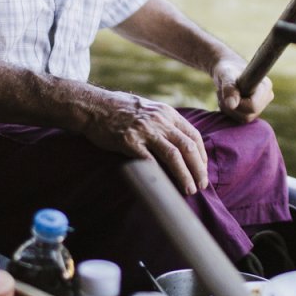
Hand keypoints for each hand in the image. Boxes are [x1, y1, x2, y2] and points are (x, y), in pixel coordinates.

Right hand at [82, 92, 208, 194]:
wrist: (93, 106)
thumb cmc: (120, 109)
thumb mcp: (149, 108)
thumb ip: (165, 122)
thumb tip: (179, 143)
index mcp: (167, 113)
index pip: (193, 136)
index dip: (201, 155)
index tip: (202, 169)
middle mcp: (159, 120)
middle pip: (188, 147)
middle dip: (198, 169)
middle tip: (202, 185)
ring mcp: (144, 131)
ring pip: (173, 156)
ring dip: (184, 175)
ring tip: (189, 189)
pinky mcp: (129, 141)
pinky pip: (149, 161)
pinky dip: (159, 174)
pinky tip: (164, 186)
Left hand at [213, 58, 274, 122]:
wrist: (228, 72)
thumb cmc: (228, 69)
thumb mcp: (226, 75)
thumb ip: (229, 88)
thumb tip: (232, 105)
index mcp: (265, 86)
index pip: (253, 106)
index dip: (238, 103)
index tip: (227, 92)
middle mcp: (266, 97)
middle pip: (248, 115)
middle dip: (231, 107)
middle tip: (220, 92)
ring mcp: (261, 106)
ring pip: (243, 119)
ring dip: (228, 109)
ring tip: (222, 94)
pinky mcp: (253, 112)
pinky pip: (240, 119)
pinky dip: (229, 112)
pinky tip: (226, 100)